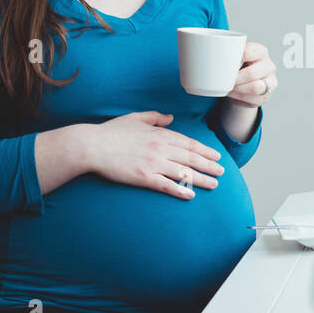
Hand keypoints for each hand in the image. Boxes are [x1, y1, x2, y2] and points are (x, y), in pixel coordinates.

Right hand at [89, 111, 225, 198]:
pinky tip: (191, 195)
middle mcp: (160, 148)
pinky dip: (180, 190)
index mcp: (159, 134)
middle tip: (221, 172)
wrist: (91, 146)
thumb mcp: (135, 118)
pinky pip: (166, 185)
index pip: (188, 144)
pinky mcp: (143, 177)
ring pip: (183, 173)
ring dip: (201, 179)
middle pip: (191, 159)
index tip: (216, 156)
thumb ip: (155, 118)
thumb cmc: (111, 132)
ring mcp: (153, 163)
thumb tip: (170, 117)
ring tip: (214, 185)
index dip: (204, 151)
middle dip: (209, 166)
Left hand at [224, 41, 276, 108]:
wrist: (245, 82)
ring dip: (238, 89)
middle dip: (235, 78)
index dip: (234, 58)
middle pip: (251, 74)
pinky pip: (253, 99)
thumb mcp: (237, 57)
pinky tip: (233, 92)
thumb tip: (213, 58)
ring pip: (254, 88)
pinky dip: (239, 97)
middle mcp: (269, 66)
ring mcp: (270, 82)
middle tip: (224, 79)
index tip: (224, 62)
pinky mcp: (266, 96)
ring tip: (229, 86)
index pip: (249, 52)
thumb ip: (230, 55)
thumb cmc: (240, 67)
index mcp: (261, 52)